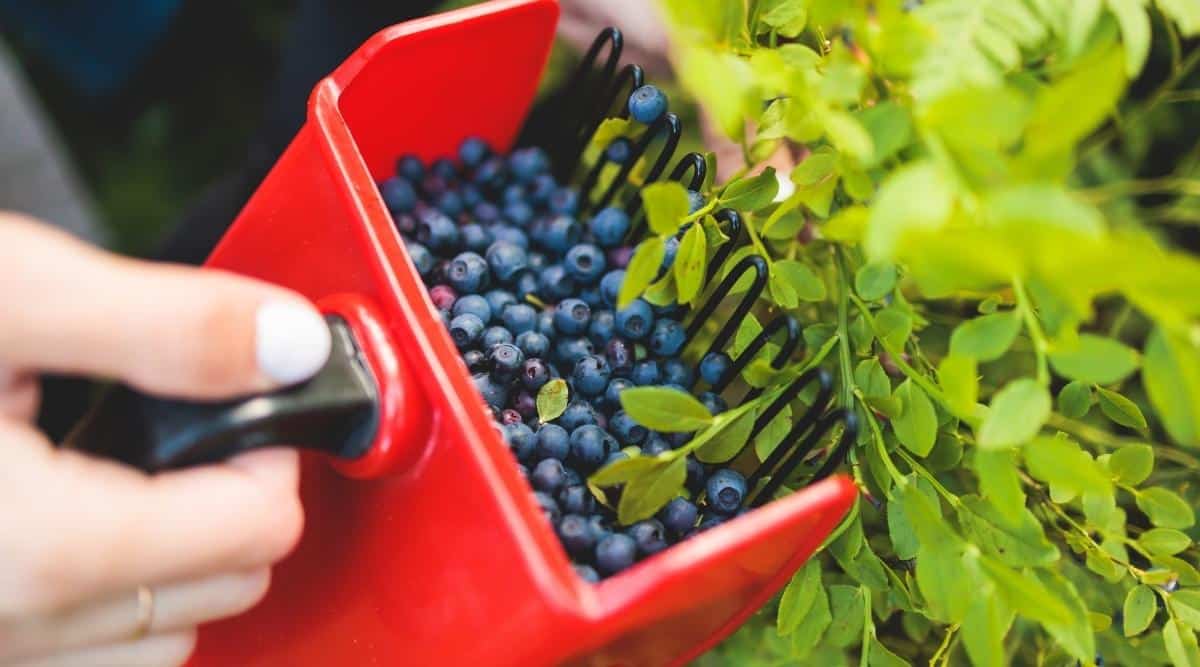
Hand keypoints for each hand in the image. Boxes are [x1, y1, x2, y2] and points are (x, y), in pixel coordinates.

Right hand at [0, 213, 330, 665]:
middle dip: (236, 501)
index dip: (271, 448)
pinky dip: (117, 600)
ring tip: (131, 475)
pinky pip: (93, 655)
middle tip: (188, 426)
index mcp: (35, 547)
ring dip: (183, 562)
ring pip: (166, 637)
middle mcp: (12, 628)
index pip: (256, 529)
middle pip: (229, 587)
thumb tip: (294, 347)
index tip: (237, 399)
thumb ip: (164, 326)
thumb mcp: (8, 292)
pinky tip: (87, 523)